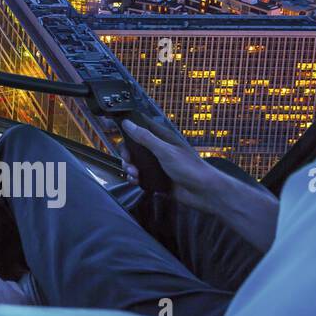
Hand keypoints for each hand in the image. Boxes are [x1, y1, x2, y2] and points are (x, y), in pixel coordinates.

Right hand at [122, 116, 278, 249]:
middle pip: (133, 147)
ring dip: (130, 168)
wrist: (205, 193)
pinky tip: (137, 183)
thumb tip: (127, 122)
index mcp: (162, 138)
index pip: (140, 126)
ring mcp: (157, 165)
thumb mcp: (165, 151)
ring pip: (135, 163)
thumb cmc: (189, 168)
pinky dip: (135, 179)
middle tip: (128, 162)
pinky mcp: (156, 179)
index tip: (111, 125)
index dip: (126, 125)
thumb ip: (145, 138)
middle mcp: (158, 150)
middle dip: (127, 154)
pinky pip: (140, 176)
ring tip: (135, 176)